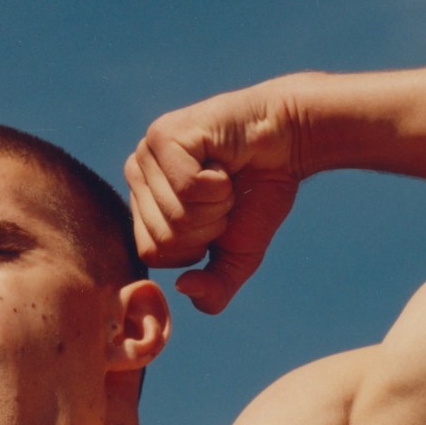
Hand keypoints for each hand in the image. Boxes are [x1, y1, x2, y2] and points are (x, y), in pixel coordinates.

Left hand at [125, 84, 300, 312]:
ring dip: (218, 204)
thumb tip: (183, 287)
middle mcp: (136, 176)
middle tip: (224, 193)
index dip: (195, 246)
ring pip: (177, 215)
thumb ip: (213, 289)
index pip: (153, 253)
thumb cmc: (258, 194)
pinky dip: (219, 185)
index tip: (217, 215)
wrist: (289, 142)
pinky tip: (224, 161)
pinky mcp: (164, 135)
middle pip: (164, 237)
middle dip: (209, 226)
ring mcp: (146, 153)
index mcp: (143, 204)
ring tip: (225, 176)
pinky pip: (188, 188)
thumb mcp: (236, 256)